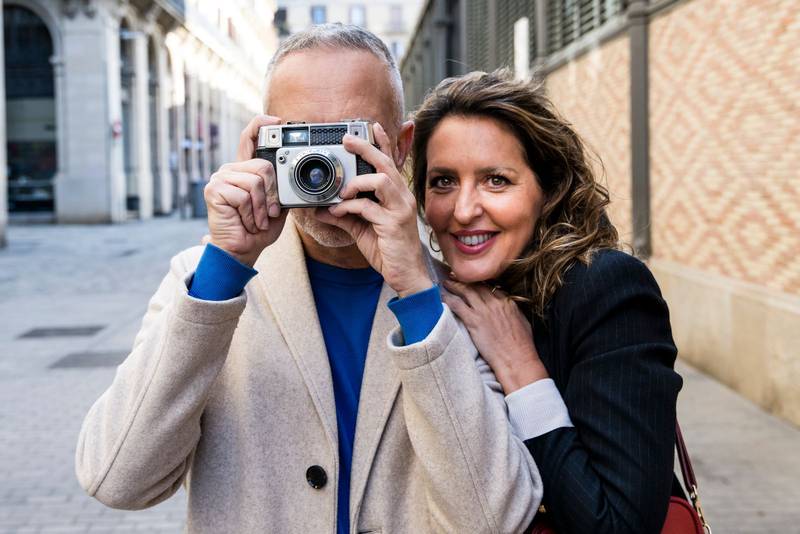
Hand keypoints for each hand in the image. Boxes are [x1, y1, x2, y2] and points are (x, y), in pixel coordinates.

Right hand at [204, 115, 288, 266]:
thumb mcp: (277, 206)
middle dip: (273, 193)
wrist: (242, 250)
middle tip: (269, 212)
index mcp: (245, 170)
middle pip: (263, 166)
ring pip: (256, 182)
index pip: (249, 138)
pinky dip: (251, 213)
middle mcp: (230, 169)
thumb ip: (281, 188)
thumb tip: (296, 177)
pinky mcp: (214, 190)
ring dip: (262, 207)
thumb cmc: (258, 229)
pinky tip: (246, 221)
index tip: (276, 119)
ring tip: (256, 220)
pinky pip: (244, 195)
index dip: (260, 125)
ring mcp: (220, 178)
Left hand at [313, 123, 432, 296]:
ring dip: (356, 182)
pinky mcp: (393, 224)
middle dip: (366, 148)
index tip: (370, 127)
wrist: (405, 274)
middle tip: (347, 140)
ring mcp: (399, 209)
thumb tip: (320, 209)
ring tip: (341, 192)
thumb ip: (343, 216)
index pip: (390, 162)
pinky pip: (368, 207)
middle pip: (385, 164)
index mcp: (396, 195)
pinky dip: (348, 207)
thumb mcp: (361, 229)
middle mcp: (401, 198)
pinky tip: (336, 211)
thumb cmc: (388, 249)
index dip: (382, 142)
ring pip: (380, 180)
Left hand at [442, 280, 548, 392]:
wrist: (516, 358)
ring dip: (454, 285)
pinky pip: (457, 305)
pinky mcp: (474, 322)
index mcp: (507, 302)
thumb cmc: (522, 345)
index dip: (478, 282)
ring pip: (465, 291)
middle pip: (476, 285)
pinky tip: (441, 296)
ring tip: (446, 282)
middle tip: (454, 276)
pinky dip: (448, 299)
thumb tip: (508, 308)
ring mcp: (483, 311)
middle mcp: (494, 302)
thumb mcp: (522, 321)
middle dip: (464, 279)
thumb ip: (512, 311)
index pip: (489, 286)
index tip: (471, 281)